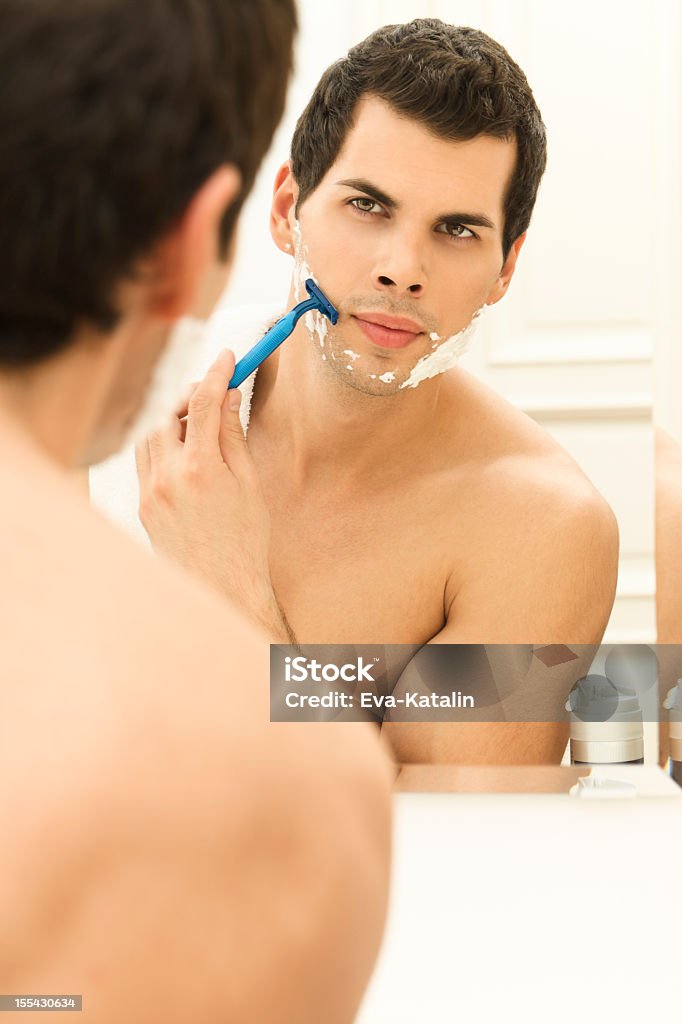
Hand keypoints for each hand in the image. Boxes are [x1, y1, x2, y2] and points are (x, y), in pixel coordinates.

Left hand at [135, 348, 291, 640]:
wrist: (223, 585)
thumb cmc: (245, 539)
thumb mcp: (249, 483)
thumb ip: (233, 435)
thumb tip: (228, 397)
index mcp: (200, 469)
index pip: (203, 402)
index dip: (217, 372)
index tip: (228, 357)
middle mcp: (167, 477)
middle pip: (168, 410)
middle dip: (190, 394)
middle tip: (213, 392)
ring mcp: (148, 491)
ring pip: (149, 432)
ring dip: (172, 418)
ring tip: (199, 423)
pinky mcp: (140, 504)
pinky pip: (144, 458)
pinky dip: (161, 443)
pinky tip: (183, 450)